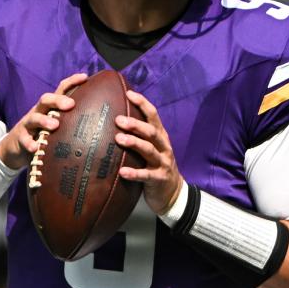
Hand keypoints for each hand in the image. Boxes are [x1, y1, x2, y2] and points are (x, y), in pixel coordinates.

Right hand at [0, 73, 86, 170]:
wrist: (15, 147)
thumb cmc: (43, 135)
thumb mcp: (56, 126)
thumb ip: (72, 122)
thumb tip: (99, 124)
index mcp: (50, 107)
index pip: (61, 90)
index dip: (72, 82)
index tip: (85, 77)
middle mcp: (39, 112)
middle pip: (46, 99)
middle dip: (58, 100)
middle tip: (71, 105)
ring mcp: (28, 124)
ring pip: (34, 117)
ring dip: (44, 120)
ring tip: (54, 125)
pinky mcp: (20, 138)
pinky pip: (24, 139)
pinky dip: (29, 143)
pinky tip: (35, 148)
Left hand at [115, 90, 183, 214]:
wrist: (173, 193)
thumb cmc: (155, 166)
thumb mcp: (152, 148)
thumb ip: (139, 136)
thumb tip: (115, 120)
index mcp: (161, 137)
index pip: (153, 115)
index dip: (142, 103)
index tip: (128, 93)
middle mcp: (163, 147)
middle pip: (151, 131)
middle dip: (135, 124)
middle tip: (118, 119)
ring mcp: (163, 163)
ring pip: (149, 150)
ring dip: (134, 143)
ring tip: (119, 138)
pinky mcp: (159, 179)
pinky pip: (146, 175)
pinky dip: (134, 173)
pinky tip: (122, 172)